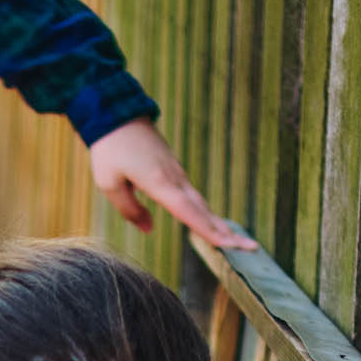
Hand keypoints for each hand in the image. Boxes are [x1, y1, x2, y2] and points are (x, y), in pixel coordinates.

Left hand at [88, 118, 255, 248]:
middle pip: (204, 211)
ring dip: (219, 224)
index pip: (191, 214)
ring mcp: (176, 173)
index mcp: (160, 183)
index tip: (231, 246)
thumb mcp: (110, 183)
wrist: (116, 112)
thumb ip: (130, 210)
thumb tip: (149, 229)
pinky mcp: (173, 169)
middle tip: (251, 248)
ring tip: (238, 242)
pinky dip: (205, 212)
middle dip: (227, 232)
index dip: (211, 232)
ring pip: (200, 203)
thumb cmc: (109, 148)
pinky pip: (192, 195)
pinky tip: (211, 223)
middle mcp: (175, 179)